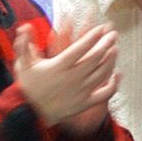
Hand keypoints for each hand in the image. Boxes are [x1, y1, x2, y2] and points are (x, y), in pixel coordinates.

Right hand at [13, 19, 118, 133]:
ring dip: (111, 59)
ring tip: (115, 48)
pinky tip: (117, 74)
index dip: (93, 36)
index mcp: (59, 66)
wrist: (30, 114)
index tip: (102, 27)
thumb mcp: (24, 64)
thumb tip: (26, 26)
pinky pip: (105, 94)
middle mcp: (72, 78)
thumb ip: (24, 44)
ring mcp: (80, 91)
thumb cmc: (28, 87)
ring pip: (102, 73)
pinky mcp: (85, 103)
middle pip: (95, 57)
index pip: (81, 47)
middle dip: (106, 43)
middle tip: (113, 34)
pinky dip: (114, 84)